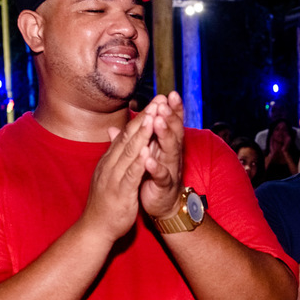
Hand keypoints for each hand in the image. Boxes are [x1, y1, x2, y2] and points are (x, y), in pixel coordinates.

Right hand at [80, 110, 155, 243]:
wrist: (95, 228)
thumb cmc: (105, 202)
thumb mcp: (110, 175)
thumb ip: (114, 154)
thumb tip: (115, 136)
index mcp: (110, 160)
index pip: (126, 134)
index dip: (141, 117)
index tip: (155, 102)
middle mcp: (110, 164)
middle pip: (128, 137)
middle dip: (144, 118)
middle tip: (158, 100)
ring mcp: (114, 177)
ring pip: (129, 152)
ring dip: (142, 134)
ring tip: (154, 116)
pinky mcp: (121, 192)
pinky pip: (131, 174)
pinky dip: (139, 162)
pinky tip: (148, 150)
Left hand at [138, 92, 187, 219]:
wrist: (163, 205)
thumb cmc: (154, 176)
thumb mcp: (148, 153)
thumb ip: (139, 138)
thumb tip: (125, 123)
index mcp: (167, 146)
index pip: (172, 124)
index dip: (172, 110)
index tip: (169, 94)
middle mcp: (172, 155)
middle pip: (174, 132)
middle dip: (169, 116)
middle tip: (164, 102)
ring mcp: (171, 170)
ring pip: (170, 150)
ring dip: (164, 135)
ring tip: (159, 121)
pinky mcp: (165, 186)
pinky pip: (162, 175)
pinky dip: (156, 167)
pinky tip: (150, 159)